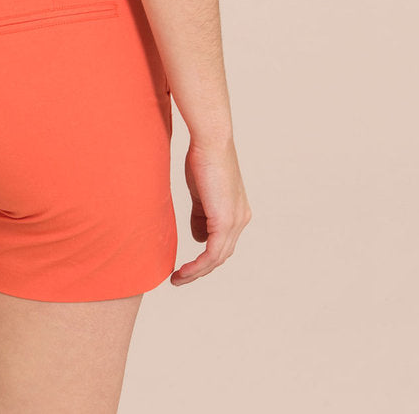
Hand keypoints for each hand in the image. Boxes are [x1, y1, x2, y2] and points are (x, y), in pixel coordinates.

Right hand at [170, 135, 251, 285]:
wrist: (210, 141)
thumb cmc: (203, 158)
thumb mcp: (201, 192)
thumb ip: (201, 214)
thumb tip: (198, 236)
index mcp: (237, 211)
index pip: (223, 242)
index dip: (205, 256)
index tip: (186, 263)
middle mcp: (241, 219)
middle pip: (221, 254)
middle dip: (200, 269)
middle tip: (180, 276)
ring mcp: (235, 222)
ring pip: (217, 258)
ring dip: (196, 272)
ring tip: (178, 278)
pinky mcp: (225, 221)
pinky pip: (212, 254)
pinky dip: (197, 266)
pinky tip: (183, 271)